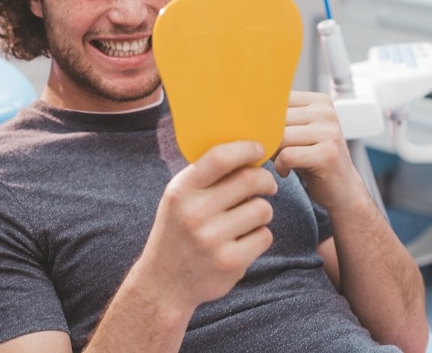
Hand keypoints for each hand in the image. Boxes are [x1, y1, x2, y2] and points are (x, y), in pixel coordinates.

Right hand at [134, 141, 277, 313]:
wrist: (164, 282)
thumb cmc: (177, 230)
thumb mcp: (178, 196)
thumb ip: (205, 175)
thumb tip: (244, 151)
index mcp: (182, 190)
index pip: (220, 158)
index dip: (245, 149)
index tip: (258, 149)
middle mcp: (195, 212)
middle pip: (249, 180)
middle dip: (265, 180)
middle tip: (267, 185)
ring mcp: (213, 239)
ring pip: (262, 209)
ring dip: (262, 211)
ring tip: (248, 217)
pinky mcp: (231, 261)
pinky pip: (264, 236)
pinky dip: (259, 235)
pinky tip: (244, 239)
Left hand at [272, 91, 364, 210]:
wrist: (342, 189)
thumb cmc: (313, 158)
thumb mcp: (298, 131)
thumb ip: (280, 118)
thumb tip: (243, 113)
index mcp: (318, 101)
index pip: (278, 100)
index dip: (264, 117)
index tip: (263, 132)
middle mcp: (326, 112)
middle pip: (278, 118)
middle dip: (268, 137)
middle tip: (269, 150)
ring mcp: (330, 132)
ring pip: (281, 137)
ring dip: (273, 153)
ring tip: (280, 160)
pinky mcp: (328, 154)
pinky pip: (287, 155)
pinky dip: (281, 166)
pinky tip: (286, 170)